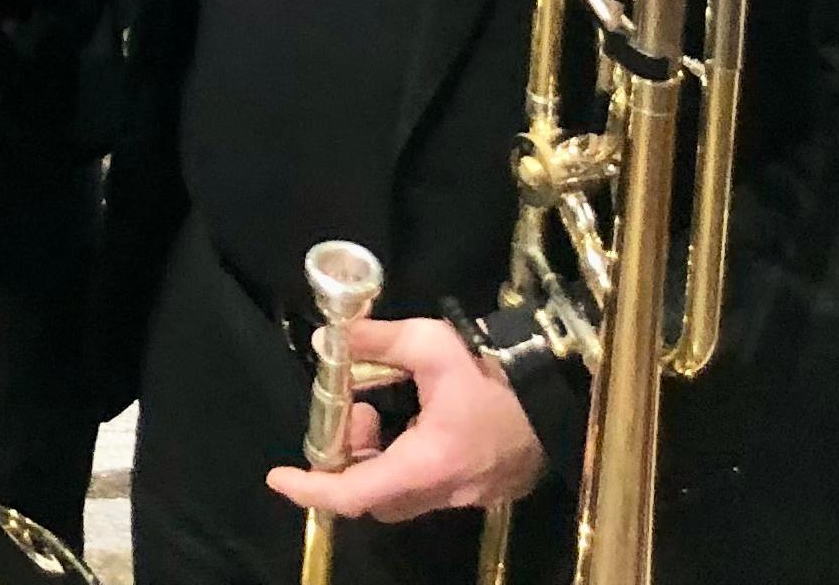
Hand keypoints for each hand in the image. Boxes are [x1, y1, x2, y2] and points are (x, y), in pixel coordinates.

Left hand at [267, 314, 546, 522]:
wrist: (559, 387)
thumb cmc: (494, 368)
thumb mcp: (429, 343)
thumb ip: (373, 342)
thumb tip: (328, 340)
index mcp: (429, 463)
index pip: (355, 494)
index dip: (312, 489)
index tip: (280, 478)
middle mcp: (446, 491)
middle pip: (376, 498)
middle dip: (349, 461)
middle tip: (353, 414)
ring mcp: (469, 497)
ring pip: (403, 495)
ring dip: (379, 460)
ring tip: (379, 410)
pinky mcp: (486, 491)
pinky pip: (431, 489)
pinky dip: (408, 462)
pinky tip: (416, 422)